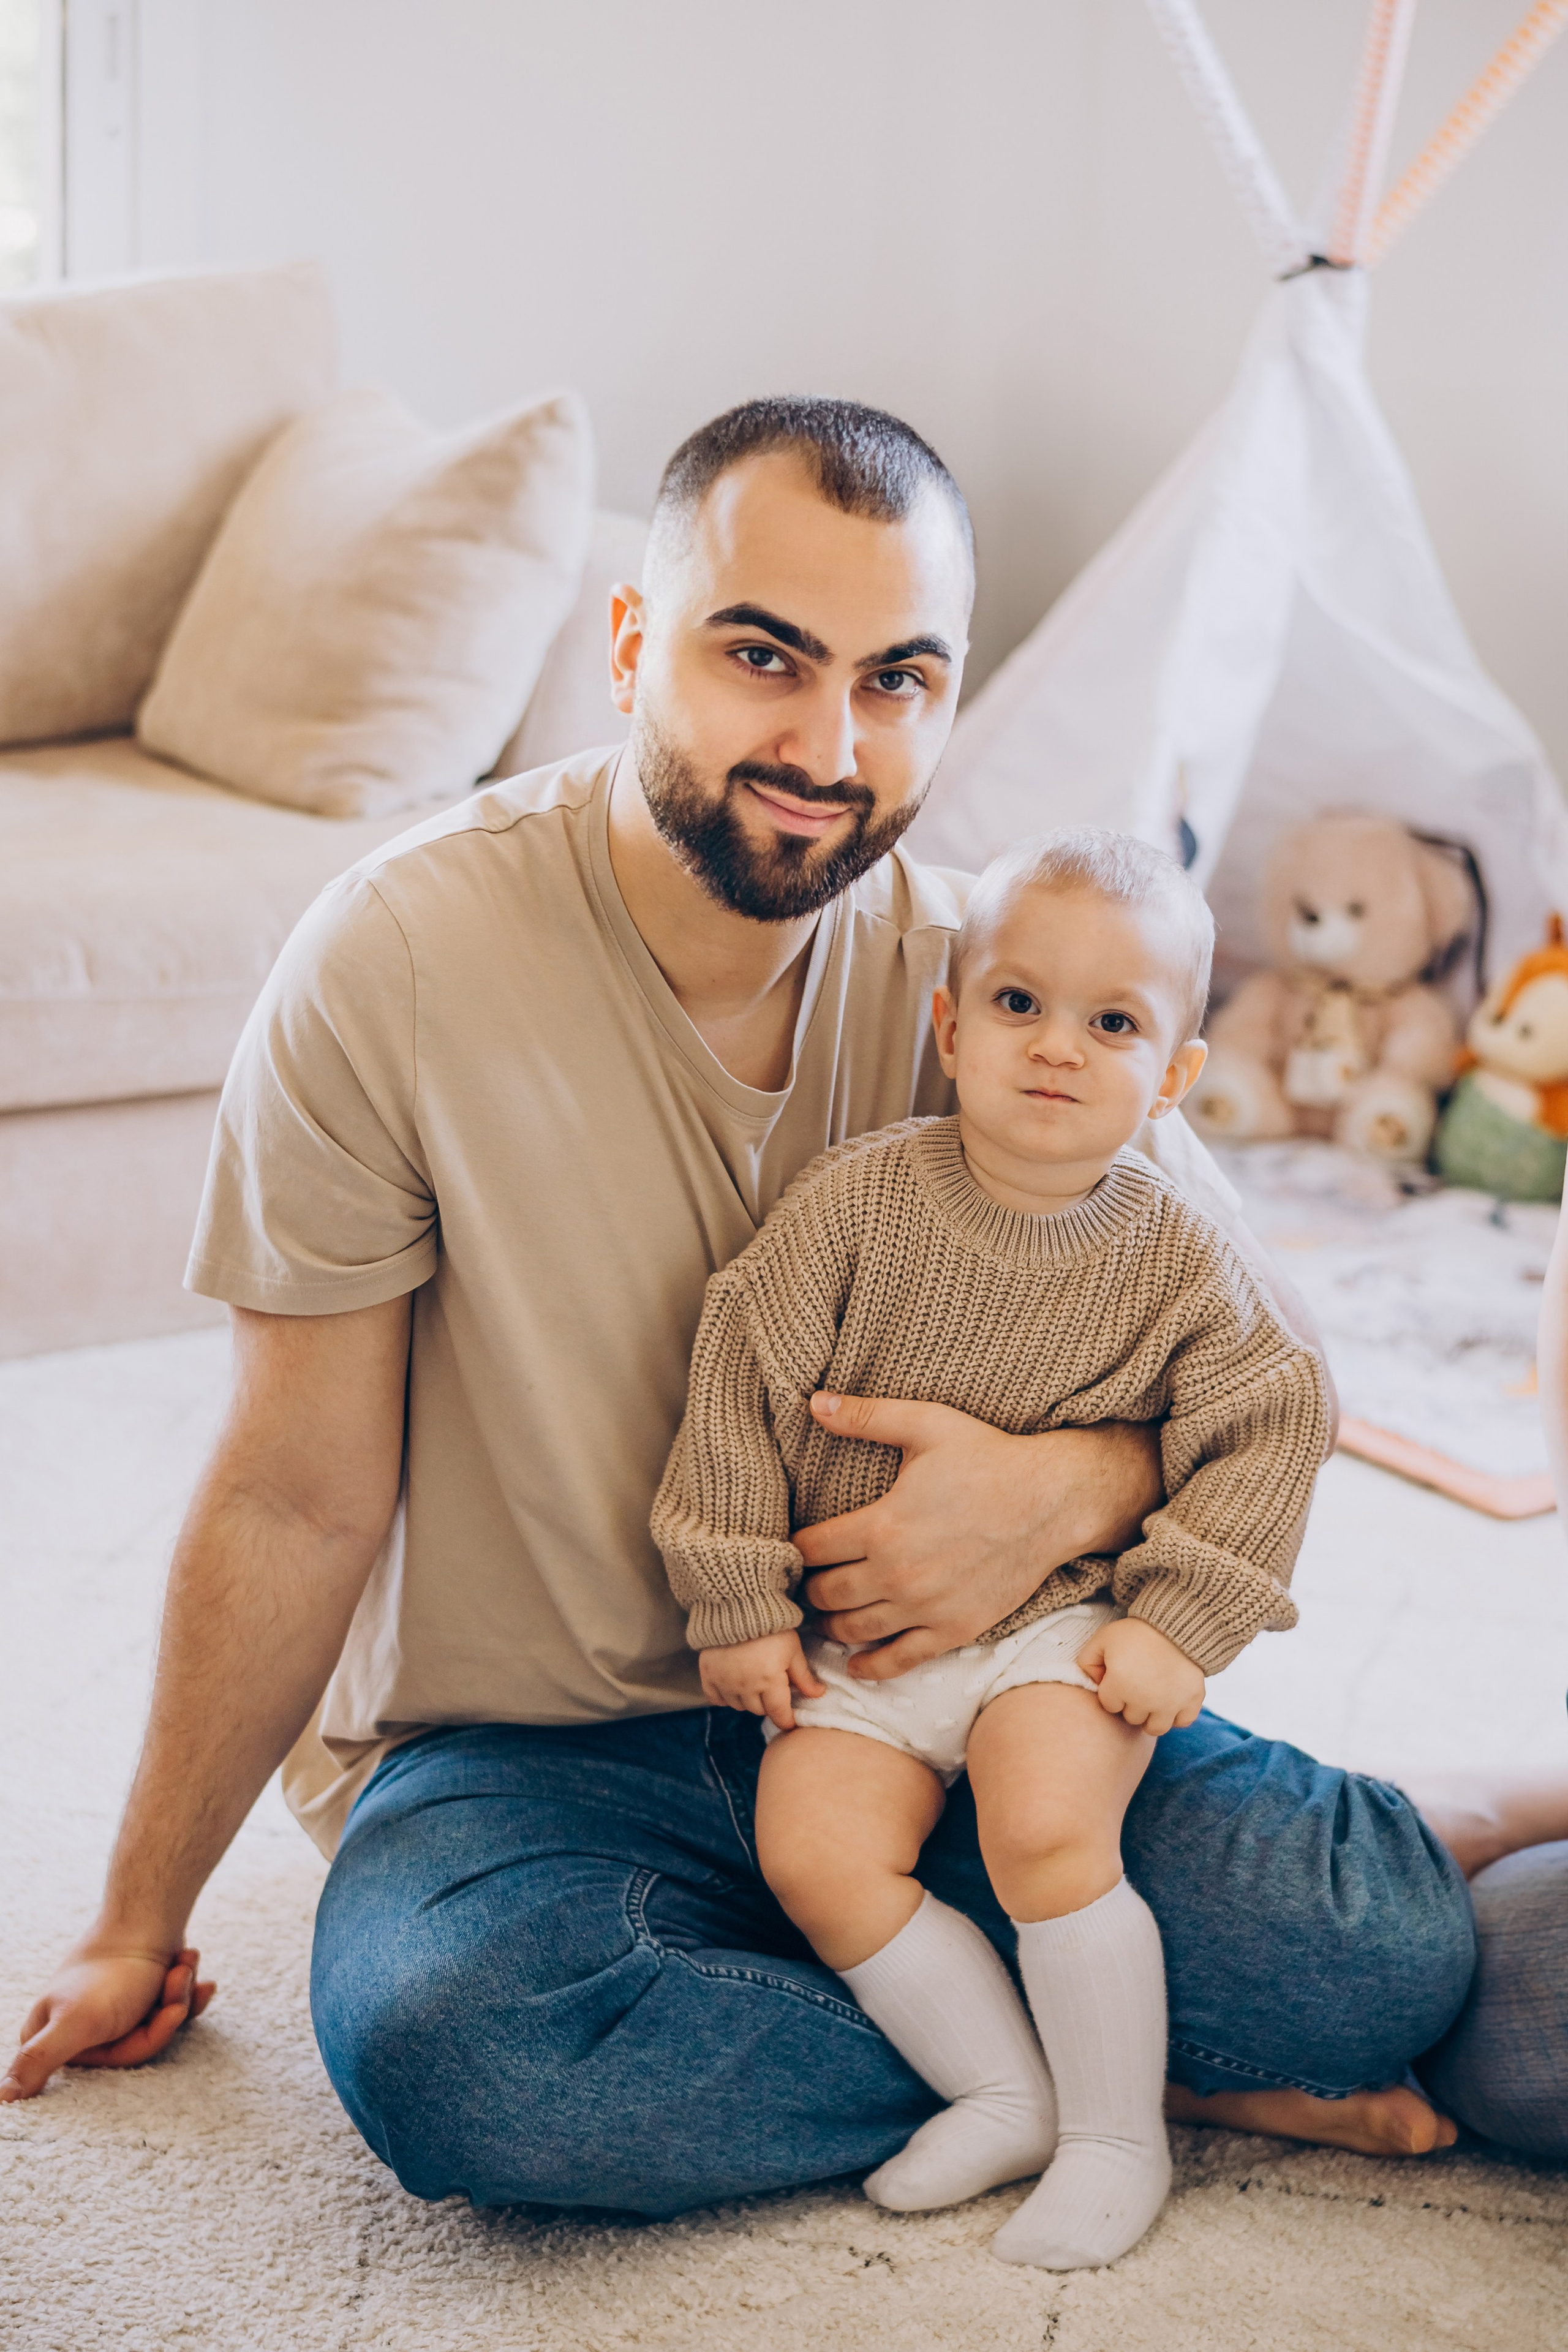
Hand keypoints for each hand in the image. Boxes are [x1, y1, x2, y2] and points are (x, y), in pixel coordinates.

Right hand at [1, 1943, 215, 2100]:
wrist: (148, 1912)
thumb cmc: (113, 1972)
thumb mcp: (76, 2022)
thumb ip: (38, 2060)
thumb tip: (2, 2099)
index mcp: (57, 2038)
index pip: (112, 2066)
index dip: (145, 2041)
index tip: (168, 2013)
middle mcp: (82, 2026)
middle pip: (141, 2044)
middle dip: (168, 2011)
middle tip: (176, 1977)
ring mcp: (113, 2008)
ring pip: (160, 2022)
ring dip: (179, 1991)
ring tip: (183, 1962)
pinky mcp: (139, 1993)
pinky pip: (173, 2006)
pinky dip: (187, 1986)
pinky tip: (191, 1964)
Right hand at [699, 1631, 826, 1731]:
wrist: (737, 1605)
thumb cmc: (770, 1627)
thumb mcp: (792, 1650)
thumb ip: (803, 1676)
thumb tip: (819, 1694)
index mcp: (769, 1681)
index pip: (779, 1714)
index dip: (786, 1720)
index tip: (790, 1719)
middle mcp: (745, 1686)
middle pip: (759, 1710)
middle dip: (768, 1704)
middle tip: (772, 1688)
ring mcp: (724, 1682)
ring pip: (738, 1706)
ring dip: (747, 1700)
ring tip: (753, 1682)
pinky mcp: (708, 1674)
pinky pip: (715, 1698)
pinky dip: (724, 1696)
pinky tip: (732, 1684)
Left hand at [796, 1393, 1161, 1682]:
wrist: (1051, 1501)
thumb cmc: (988, 1458)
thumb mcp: (926, 1424)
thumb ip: (866, 1416)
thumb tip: (813, 1401)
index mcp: (882, 1524)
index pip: (811, 1548)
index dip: (797, 1547)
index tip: (797, 1545)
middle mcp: (897, 1573)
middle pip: (825, 1594)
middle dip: (809, 1588)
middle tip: (806, 1581)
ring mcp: (925, 1607)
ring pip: (853, 1630)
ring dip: (831, 1625)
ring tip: (825, 1615)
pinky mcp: (954, 1630)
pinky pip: (899, 1660)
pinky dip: (870, 1666)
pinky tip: (856, 1662)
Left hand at [1076, 1617, 1204, 1735]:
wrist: (1175, 1622)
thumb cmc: (1136, 1631)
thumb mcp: (1103, 1638)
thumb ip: (1087, 1661)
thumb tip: (1094, 1682)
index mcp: (1120, 1685)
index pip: (1109, 1705)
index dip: (1112, 1690)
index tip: (1119, 1677)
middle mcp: (1144, 1700)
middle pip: (1131, 1717)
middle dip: (1131, 1703)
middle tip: (1137, 1683)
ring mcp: (1170, 1703)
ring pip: (1154, 1727)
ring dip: (1152, 1716)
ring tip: (1152, 1696)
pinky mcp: (1192, 1701)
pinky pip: (1182, 1722)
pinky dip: (1177, 1715)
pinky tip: (1171, 1699)